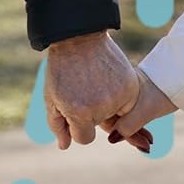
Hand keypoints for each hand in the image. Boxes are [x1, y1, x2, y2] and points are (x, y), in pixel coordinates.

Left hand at [44, 31, 139, 149]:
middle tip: (84, 88)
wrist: (79, 37)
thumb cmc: (61, 68)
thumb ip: (58, 126)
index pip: (83, 138)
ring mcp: (119, 96)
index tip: (73, 106)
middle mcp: (102, 108)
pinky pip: (127, 103)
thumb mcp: (52, 98)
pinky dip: (119, 96)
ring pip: (115, 115)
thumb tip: (65, 146)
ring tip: (95, 82)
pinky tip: (107, 80)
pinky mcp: (131, 86)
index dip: (76, 124)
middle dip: (91, 112)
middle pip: (99, 125)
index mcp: (79, 113)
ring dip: (106, 104)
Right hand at [106, 68, 177, 144]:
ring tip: (149, 144)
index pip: (106, 114)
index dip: (119, 132)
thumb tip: (111, 140)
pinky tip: (149, 137)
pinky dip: (138, 126)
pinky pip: (130, 114)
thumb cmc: (164, 91)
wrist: (183, 76)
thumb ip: (127, 126)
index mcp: (114, 85)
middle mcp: (117, 87)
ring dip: (135, 132)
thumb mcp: (144, 111)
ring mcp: (126, 89)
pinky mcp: (136, 94)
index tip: (137, 144)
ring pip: (123, 117)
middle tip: (145, 147)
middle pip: (114, 116)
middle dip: (128, 134)